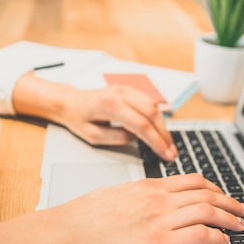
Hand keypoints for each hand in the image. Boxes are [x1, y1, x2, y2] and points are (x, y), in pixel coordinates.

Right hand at [49, 173, 243, 243]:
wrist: (67, 234)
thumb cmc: (82, 218)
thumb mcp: (113, 195)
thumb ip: (135, 197)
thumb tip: (145, 201)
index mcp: (148, 187)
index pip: (192, 181)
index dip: (214, 188)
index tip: (224, 195)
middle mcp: (159, 199)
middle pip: (206, 194)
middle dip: (230, 202)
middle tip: (243, 210)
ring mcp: (160, 219)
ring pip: (208, 211)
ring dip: (229, 219)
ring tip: (240, 226)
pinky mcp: (160, 243)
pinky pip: (199, 235)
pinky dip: (216, 237)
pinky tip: (223, 242)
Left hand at [58, 84, 176, 159]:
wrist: (71, 102)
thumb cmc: (79, 119)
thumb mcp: (93, 136)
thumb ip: (117, 138)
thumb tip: (137, 137)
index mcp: (110, 105)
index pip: (141, 125)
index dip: (156, 141)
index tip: (165, 154)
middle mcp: (120, 93)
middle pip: (152, 114)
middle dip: (164, 135)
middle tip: (171, 152)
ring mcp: (126, 89)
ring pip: (154, 106)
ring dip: (164, 127)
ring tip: (168, 144)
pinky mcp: (130, 89)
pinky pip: (150, 102)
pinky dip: (158, 117)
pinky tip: (162, 130)